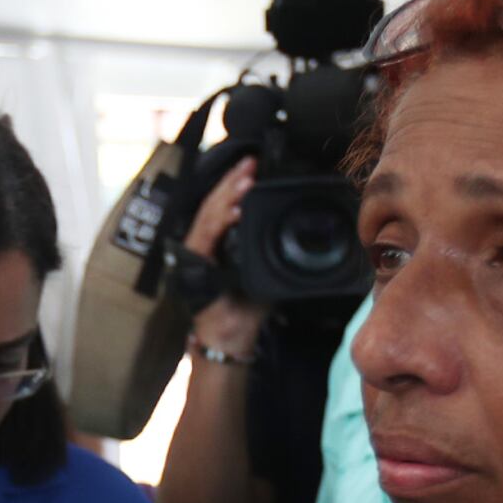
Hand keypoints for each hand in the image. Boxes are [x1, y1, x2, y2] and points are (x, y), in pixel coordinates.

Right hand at [186, 159, 264, 359]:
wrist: (230, 340)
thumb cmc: (246, 311)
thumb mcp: (267, 275)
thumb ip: (276, 255)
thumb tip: (306, 240)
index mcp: (219, 242)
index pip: (225, 206)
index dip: (236, 185)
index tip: (255, 166)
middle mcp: (205, 244)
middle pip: (216, 204)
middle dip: (233, 181)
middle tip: (250, 162)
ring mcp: (198, 253)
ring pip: (209, 215)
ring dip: (227, 195)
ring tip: (244, 179)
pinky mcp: (196, 266)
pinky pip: (207, 238)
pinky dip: (221, 223)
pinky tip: (235, 211)